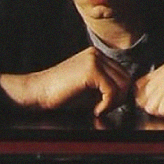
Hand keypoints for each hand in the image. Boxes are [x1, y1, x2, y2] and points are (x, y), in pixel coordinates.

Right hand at [0, 47, 131, 114]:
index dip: (119, 93)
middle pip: (126, 77)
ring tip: (99, 109)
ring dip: (114, 102)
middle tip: (104, 109)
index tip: (107, 105)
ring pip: (122, 84)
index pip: (123, 73)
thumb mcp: (89, 89)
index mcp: (97, 55)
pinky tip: (95, 109)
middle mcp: (97, 54)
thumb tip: (126, 94)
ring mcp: (94, 59)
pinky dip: (107, 104)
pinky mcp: (91, 70)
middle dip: (119, 98)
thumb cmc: (60, 95)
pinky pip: (112, 90)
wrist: (37, 92)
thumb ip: (107, 87)